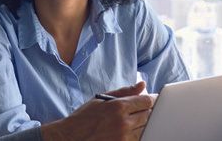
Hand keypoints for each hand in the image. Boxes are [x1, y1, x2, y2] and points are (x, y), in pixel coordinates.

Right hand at [40, 82, 154, 140]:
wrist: (70, 138)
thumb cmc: (83, 118)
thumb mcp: (101, 99)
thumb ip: (124, 92)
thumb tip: (142, 85)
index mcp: (118, 107)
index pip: (146, 101)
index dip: (151, 99)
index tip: (151, 99)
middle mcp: (123, 122)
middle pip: (148, 115)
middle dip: (148, 110)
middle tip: (142, 109)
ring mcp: (124, 137)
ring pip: (145, 128)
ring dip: (144, 123)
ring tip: (134, 119)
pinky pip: (138, 139)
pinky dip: (138, 133)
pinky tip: (130, 129)